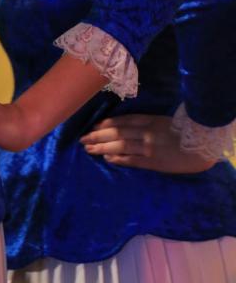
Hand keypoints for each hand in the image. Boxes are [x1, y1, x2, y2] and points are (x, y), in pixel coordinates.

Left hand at [80, 113, 215, 172]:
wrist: (201, 147)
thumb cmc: (183, 132)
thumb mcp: (162, 121)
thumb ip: (145, 122)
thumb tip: (124, 126)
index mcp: (149, 120)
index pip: (122, 121)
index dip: (106, 124)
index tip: (93, 126)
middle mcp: (145, 133)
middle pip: (116, 133)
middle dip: (98, 135)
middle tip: (82, 139)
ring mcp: (148, 148)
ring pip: (120, 146)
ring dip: (102, 147)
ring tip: (88, 149)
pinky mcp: (153, 162)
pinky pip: (131, 160)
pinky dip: (118, 158)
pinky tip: (106, 158)